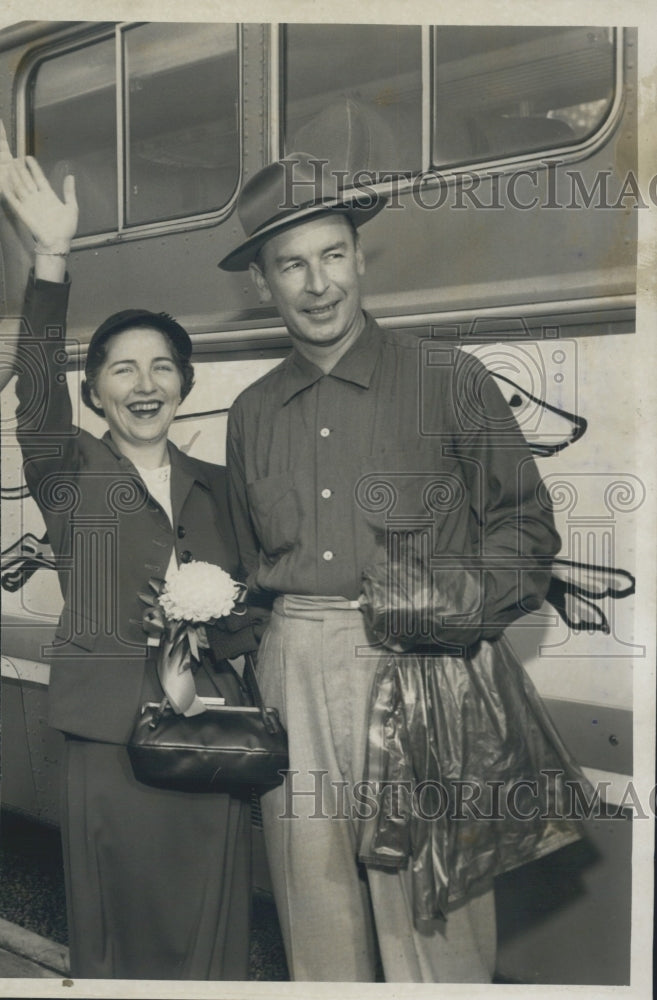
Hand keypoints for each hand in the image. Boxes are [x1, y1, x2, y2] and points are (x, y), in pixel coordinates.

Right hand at [0, 120, 77, 250]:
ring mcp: (29, 204)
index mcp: (48, 195)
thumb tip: (70, 176)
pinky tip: (4, 183)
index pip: (39, 177)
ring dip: (14, 176)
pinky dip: (8, 192)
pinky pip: (13, 200)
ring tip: (10, 165)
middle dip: (21, 169)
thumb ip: (69, 192)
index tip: (29, 157)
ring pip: (20, 186)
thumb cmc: (66, 228)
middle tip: (16, 158)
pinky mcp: (23, 212)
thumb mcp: (71, 208)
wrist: (58, 242)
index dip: (34, 167)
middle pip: (27, 180)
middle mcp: (37, 198)